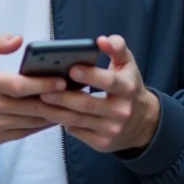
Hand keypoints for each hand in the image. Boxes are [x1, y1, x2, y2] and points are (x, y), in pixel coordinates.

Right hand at [0, 34, 64, 145]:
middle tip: (76, 94)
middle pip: (30, 106)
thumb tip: (19, 40)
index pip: (18, 86)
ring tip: (71, 105)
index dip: (42, 84)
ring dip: (53, 114)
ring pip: (31, 121)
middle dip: (56, 101)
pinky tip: (54, 116)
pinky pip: (25, 132)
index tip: (61, 80)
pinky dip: (42, 125)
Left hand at [35, 35, 160, 153]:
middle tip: (43, 89)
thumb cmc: (128, 88)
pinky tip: (49, 114)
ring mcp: (111, 129)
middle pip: (87, 104)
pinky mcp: (102, 143)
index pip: (109, 82)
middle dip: (63, 97)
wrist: (143, 124)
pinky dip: (62, 123)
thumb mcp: (128, 65)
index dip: (91, 76)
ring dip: (55, 111)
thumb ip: (117, 48)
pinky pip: (77, 133)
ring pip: (78, 120)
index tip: (71, 69)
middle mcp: (121, 111)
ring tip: (39, 100)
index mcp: (127, 88)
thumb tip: (102, 40)